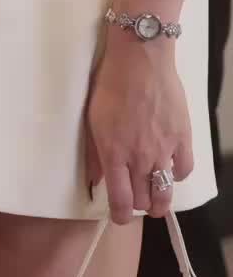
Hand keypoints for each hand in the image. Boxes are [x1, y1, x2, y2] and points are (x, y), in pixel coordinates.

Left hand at [85, 33, 193, 223]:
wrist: (140, 59)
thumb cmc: (110, 84)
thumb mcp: (92, 120)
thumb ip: (94, 154)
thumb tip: (95, 179)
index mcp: (114, 154)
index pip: (121, 200)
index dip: (121, 215)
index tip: (120, 217)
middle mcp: (140, 158)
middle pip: (145, 199)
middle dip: (139, 205)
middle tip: (136, 200)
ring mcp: (164, 150)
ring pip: (166, 192)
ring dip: (161, 201)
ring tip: (157, 201)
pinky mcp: (182, 138)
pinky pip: (184, 170)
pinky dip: (177, 175)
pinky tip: (170, 170)